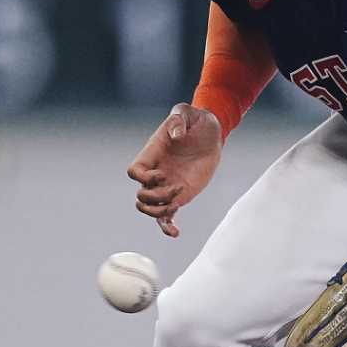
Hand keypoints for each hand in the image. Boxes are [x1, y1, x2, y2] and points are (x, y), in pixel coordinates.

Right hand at [126, 103, 223, 237]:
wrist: (212, 133)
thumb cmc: (196, 120)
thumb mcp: (187, 113)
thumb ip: (178, 120)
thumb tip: (176, 136)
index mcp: (151, 155)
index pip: (133, 173)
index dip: (144, 178)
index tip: (163, 173)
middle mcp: (155, 173)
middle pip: (140, 196)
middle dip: (155, 198)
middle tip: (178, 187)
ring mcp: (166, 187)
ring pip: (150, 209)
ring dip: (161, 212)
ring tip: (178, 203)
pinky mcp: (180, 195)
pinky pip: (168, 215)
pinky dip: (168, 226)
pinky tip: (175, 233)